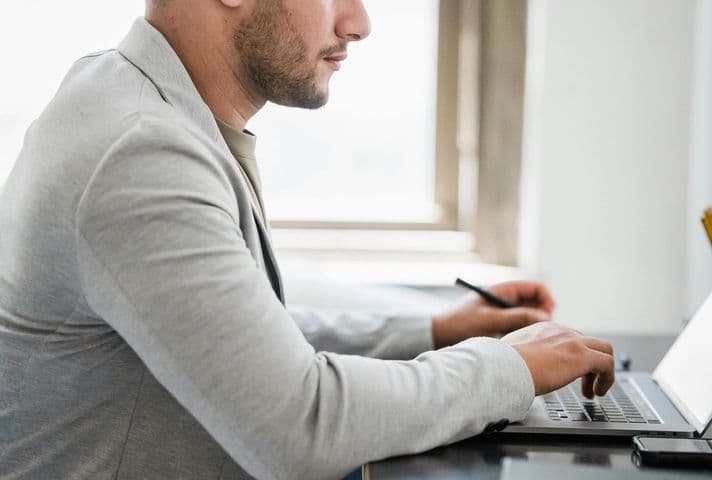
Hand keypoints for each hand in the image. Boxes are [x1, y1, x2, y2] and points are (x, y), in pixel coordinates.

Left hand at [431, 281, 554, 347]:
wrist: (437, 335)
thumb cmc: (459, 323)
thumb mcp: (490, 320)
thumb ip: (518, 317)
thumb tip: (545, 317)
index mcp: (503, 290)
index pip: (535, 288)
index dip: (546, 300)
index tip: (549, 316)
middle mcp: (505, 300)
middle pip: (535, 303)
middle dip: (543, 315)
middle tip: (543, 331)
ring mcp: (502, 313)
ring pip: (528, 317)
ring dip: (533, 326)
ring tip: (530, 339)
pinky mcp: (498, 327)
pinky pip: (519, 328)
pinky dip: (523, 333)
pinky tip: (520, 344)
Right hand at [502, 322, 614, 397]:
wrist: (505, 366)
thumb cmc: (504, 363)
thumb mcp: (513, 353)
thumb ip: (521, 354)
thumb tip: (516, 365)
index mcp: (544, 329)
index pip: (569, 338)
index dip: (573, 357)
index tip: (568, 372)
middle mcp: (561, 331)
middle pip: (588, 342)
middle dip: (589, 364)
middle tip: (584, 384)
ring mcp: (573, 342)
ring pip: (604, 349)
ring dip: (601, 371)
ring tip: (593, 391)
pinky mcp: (583, 356)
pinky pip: (608, 364)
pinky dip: (607, 378)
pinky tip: (598, 392)